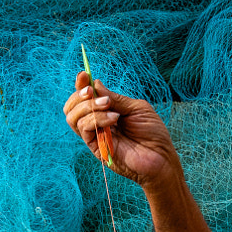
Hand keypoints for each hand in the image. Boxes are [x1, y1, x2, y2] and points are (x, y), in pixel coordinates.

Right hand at [62, 72, 181, 189]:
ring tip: (108, 105)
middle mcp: (97, 123)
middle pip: (71, 108)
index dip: (81, 85)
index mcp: (105, 112)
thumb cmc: (152, 133)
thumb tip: (96, 84)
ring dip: (88, 107)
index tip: (84, 75)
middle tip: (92, 92)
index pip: (84, 98)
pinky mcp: (96, 148)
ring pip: (73, 118)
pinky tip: (114, 118)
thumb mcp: (136, 108)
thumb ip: (116, 98)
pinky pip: (85, 130)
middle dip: (79, 95)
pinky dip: (96, 119)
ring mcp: (95, 136)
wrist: (160, 157)